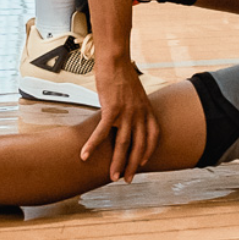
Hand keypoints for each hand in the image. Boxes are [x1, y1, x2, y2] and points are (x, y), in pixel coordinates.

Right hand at [81, 53, 158, 182]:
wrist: (116, 59)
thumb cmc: (122, 74)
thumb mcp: (135, 93)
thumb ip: (135, 107)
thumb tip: (129, 116)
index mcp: (147, 109)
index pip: (153, 136)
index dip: (149, 151)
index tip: (144, 163)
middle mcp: (140, 114)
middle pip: (139, 146)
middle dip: (133, 165)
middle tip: (127, 179)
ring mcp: (127, 112)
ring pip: (123, 144)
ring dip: (117, 163)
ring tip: (113, 176)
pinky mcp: (112, 109)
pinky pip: (102, 132)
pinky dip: (93, 145)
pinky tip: (85, 155)